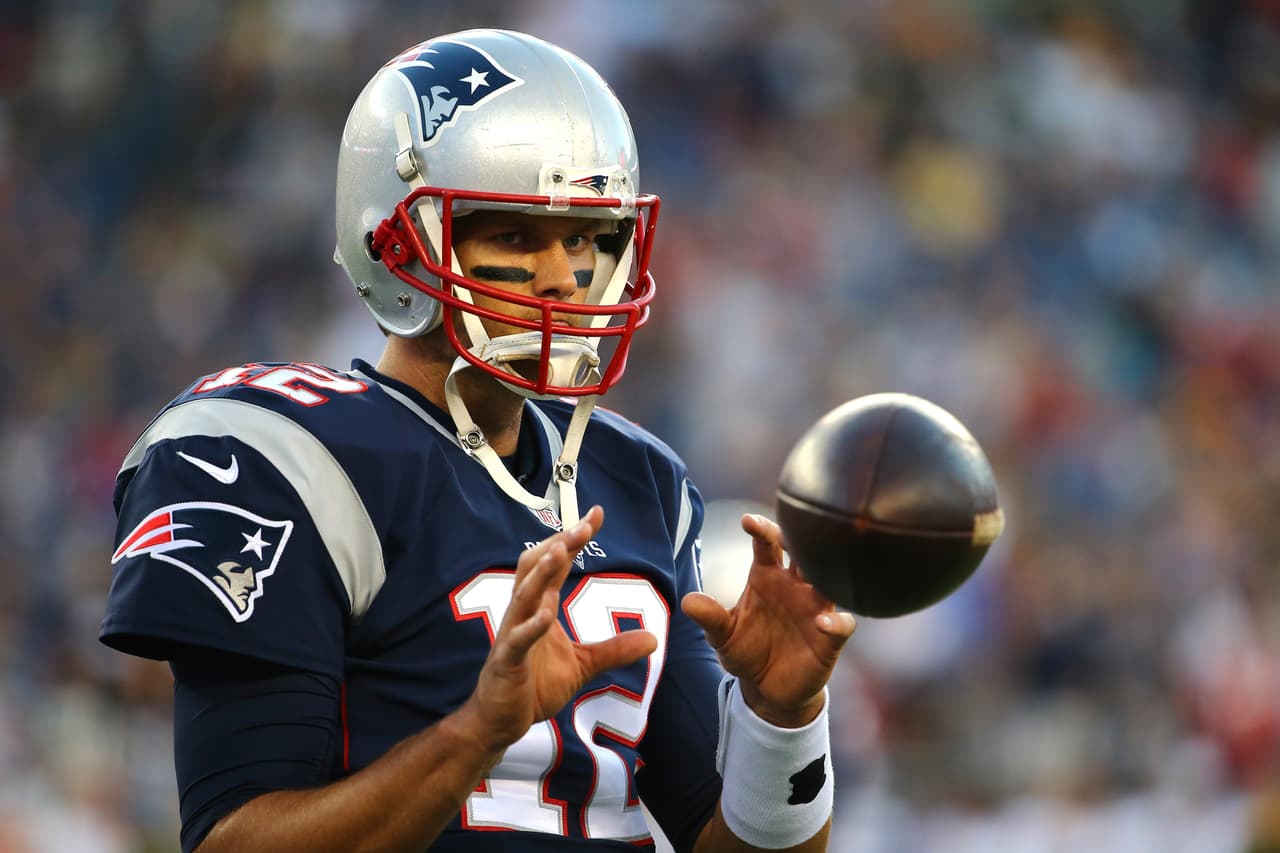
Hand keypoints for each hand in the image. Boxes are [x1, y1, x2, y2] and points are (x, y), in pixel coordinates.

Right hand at [464, 506, 657, 749]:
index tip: (597, 513)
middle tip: (584, 524)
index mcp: (541, 607)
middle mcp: (524, 613)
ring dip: (541, 572)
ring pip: (523, 595)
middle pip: (537, 567)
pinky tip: (545, 617)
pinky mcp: (506, 662)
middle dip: (559, 543)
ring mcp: (512, 634)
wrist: (502, 720)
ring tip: (560, 550)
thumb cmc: (535, 686)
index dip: (575, 538)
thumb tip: (654, 639)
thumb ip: (615, 650)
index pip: (557, 563)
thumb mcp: (584, 665)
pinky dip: (530, 627)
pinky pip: (517, 640)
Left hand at [682, 514, 855, 727]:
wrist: (767, 689)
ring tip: (812, 570)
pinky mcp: (829, 639)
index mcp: (767, 576)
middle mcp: (795, 586)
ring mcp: (816, 610)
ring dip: (825, 574)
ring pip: (828, 582)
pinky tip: (824, 623)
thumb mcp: (723, 635)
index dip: (761, 529)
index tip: (748, 521)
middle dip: (801, 540)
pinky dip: (837, 622)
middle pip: (804, 553)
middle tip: (790, 534)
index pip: (767, 544)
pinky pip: (842, 624)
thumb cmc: (746, 651)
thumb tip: (687, 601)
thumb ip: (710, 617)